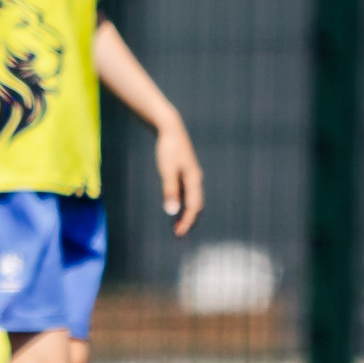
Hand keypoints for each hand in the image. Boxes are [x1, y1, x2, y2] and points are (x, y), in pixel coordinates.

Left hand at [155, 121, 203, 236]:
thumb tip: (171, 211)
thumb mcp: (167, 170)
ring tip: (177, 224)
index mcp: (194, 180)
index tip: (179, 234)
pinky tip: (175, 205)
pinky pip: (187, 192)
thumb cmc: (168, 148)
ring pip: (192, 199)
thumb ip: (170, 191)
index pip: (193, 207)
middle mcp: (195, 179)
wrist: (170, 128)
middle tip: (178, 233)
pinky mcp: (185, 172)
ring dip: (186, 212)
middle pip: (196, 205)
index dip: (187, 221)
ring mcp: (191, 175)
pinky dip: (183, 202)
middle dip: (188, 220)